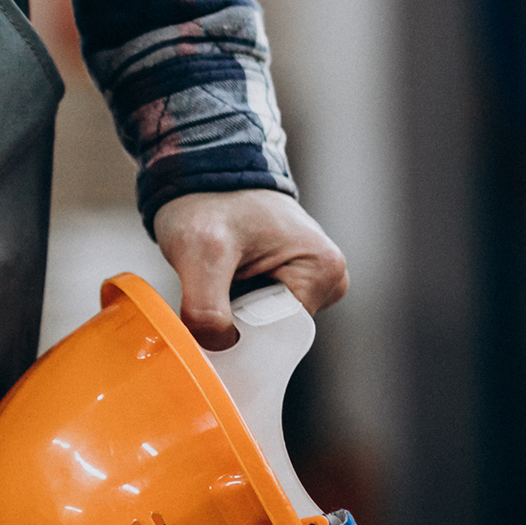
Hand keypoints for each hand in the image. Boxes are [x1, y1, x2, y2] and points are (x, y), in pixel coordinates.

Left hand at [152, 189, 347, 349]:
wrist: (197, 175)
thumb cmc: (208, 202)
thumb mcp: (200, 252)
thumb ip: (207, 308)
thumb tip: (219, 348)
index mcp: (325, 271)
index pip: (281, 336)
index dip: (240, 336)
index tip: (210, 317)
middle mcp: (328, 279)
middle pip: (273, 333)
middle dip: (234, 323)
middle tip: (209, 289)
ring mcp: (308, 282)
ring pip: (261, 326)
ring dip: (230, 313)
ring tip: (215, 277)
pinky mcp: (287, 283)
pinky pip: (256, 314)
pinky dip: (230, 306)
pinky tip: (219, 279)